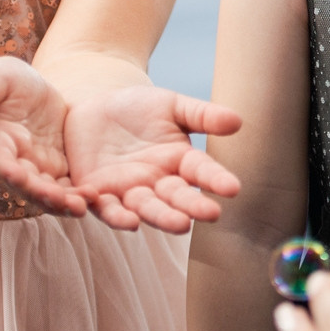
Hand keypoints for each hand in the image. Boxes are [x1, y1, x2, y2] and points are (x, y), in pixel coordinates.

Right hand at [0, 58, 82, 214]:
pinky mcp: (58, 166)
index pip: (1, 160)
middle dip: (44, 195)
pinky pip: (68, 185)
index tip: (16, 177)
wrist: (23, 91)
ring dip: (65, 202)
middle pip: (28, 186)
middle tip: (63, 202)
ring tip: (84, 206)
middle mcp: (16, 162)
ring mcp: (38, 167)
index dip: (8, 170)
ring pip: (50, 192)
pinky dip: (79, 194)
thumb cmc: (3, 83)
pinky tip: (98, 198)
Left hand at [65, 85, 243, 232]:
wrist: (92, 108)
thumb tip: (237, 120)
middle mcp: (158, 182)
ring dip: (162, 218)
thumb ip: (202, 115)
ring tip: (179, 225)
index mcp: (179, 161)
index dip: (216, 179)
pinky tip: (128, 221)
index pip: (202, 171)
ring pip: (147, 208)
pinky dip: (117, 216)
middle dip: (192, 206)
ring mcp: (129, 192)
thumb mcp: (171, 105)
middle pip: (177, 197)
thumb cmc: (136, 107)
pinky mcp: (100, 196)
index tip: (233, 188)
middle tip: (211, 214)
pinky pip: (107, 209)